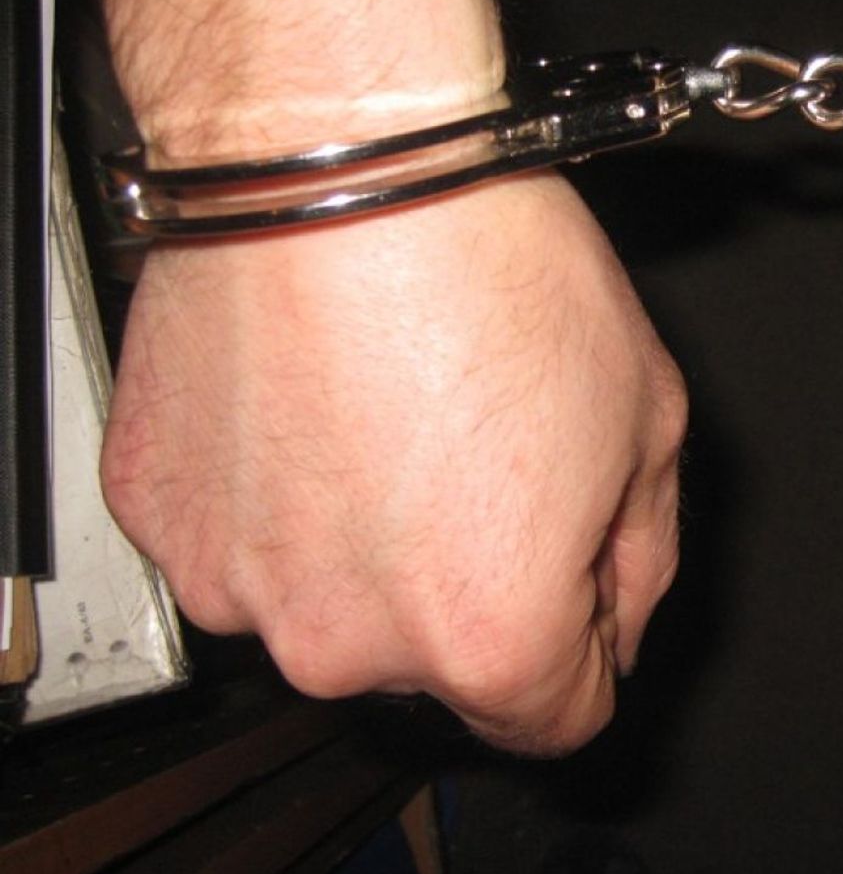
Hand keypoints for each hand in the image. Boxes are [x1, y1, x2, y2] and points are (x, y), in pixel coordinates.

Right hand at [101, 173, 686, 752]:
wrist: (343, 155)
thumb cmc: (494, 266)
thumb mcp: (649, 416)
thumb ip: (641, 558)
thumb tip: (614, 622)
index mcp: (490, 634)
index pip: (555, 718)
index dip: (584, 641)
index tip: (572, 576)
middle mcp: (351, 642)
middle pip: (438, 661)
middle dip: (474, 581)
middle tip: (479, 450)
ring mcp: (239, 586)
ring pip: (332, 603)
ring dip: (366, 541)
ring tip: (392, 411)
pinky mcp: (163, 518)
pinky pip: (245, 539)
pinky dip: (280, 495)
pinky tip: (315, 403)